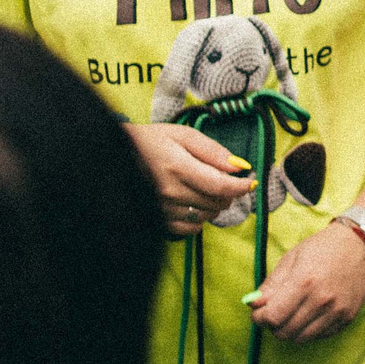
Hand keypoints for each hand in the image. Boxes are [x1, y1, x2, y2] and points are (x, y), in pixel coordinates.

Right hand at [128, 123, 254, 235]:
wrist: (114, 156)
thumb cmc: (150, 142)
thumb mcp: (182, 135)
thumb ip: (212, 151)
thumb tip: (239, 166)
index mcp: (178, 168)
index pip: (221, 187)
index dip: (241, 187)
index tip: (251, 182)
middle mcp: (171, 192)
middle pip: (218, 203)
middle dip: (228, 192)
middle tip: (222, 178)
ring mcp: (163, 209)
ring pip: (207, 216)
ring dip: (213, 204)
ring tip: (201, 187)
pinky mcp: (158, 220)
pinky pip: (191, 228)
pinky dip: (199, 218)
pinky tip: (191, 203)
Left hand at [249, 223, 364, 342]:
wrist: (359, 246)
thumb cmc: (322, 248)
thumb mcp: (291, 259)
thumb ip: (271, 285)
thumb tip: (253, 305)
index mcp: (304, 281)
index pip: (272, 317)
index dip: (259, 318)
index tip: (258, 313)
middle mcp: (321, 300)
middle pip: (284, 332)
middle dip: (273, 326)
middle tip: (274, 314)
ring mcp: (336, 311)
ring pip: (301, 338)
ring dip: (290, 330)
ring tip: (291, 315)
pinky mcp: (347, 318)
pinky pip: (319, 336)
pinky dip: (309, 330)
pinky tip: (309, 314)